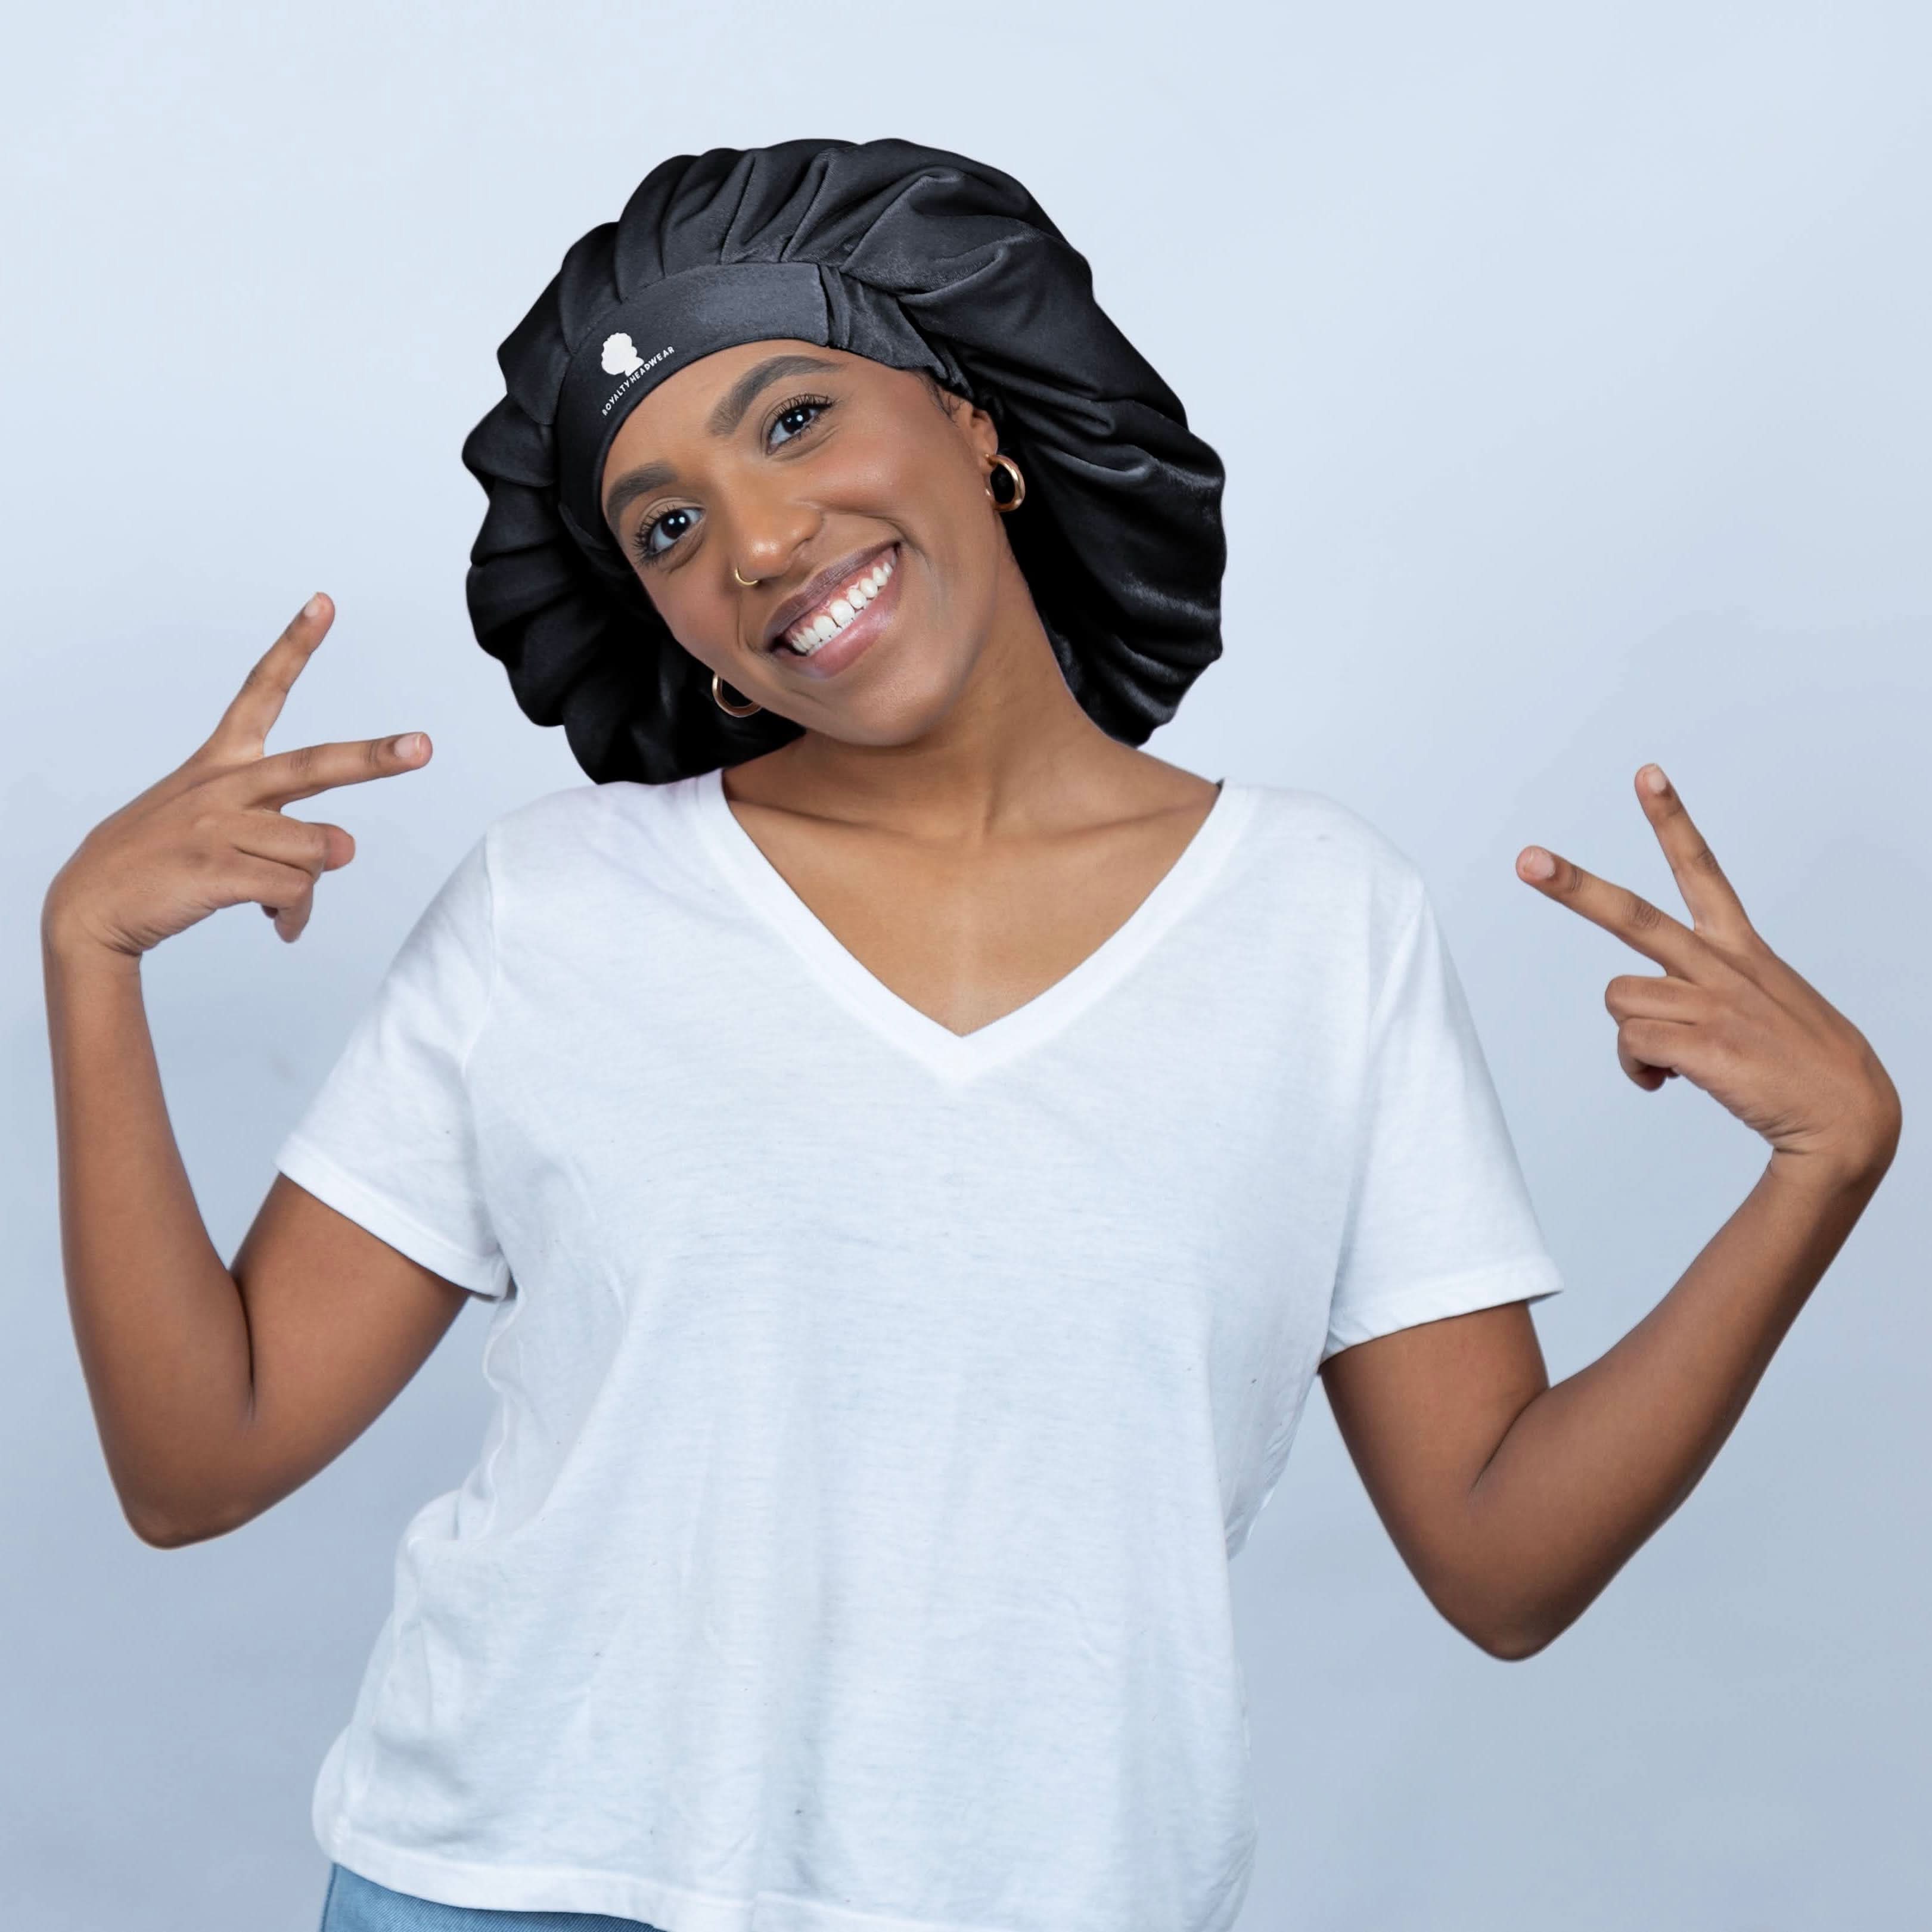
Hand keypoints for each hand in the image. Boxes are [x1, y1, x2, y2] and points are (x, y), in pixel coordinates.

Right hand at [41, 594, 431, 956]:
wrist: (91, 902)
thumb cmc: (167, 858)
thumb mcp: (224, 828)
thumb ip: (292, 832)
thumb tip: (345, 849)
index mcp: (222, 760)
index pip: (261, 690)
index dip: (295, 646)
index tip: (324, 603)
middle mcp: (224, 784)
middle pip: (316, 765)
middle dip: (375, 758)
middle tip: (423, 746)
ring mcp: (218, 826)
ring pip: (318, 849)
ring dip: (309, 885)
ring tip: (279, 899)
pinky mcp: (216, 870)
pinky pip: (294, 891)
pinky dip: (294, 916)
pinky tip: (277, 925)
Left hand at [1516, 765, 1900, 1190]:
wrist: (1848, 1118)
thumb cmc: (1798, 1063)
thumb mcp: (1758, 1004)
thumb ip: (1701, 991)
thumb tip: (1644, 1017)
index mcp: (1741, 947)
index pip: (1702, 868)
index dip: (1672, 820)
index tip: (1647, 775)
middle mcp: (1722, 965)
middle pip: (1632, 915)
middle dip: (1573, 887)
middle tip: (1527, 860)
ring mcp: (1712, 1004)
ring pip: (1619, 999)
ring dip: (1632, 1038)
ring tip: (1671, 1061)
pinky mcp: (1705, 1045)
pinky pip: (1630, 1045)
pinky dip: (1638, 1071)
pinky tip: (1668, 1082)